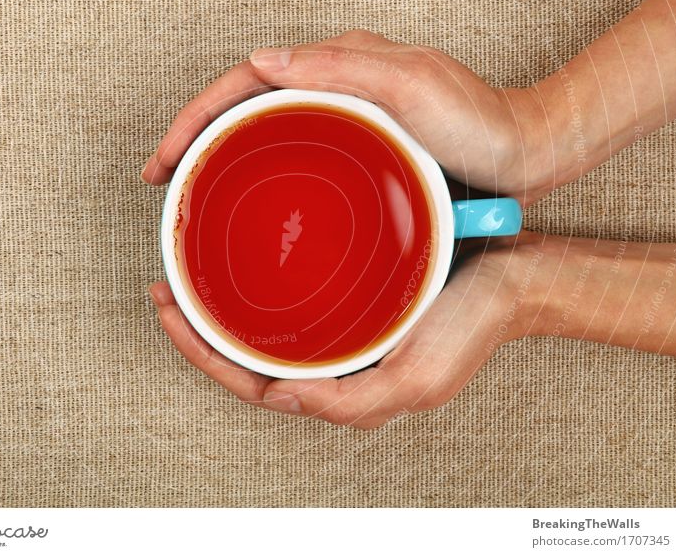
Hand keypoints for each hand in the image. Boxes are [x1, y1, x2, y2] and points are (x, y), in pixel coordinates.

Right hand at [141, 30, 550, 204]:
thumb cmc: (479, 121)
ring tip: (191, 190)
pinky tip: (250, 199)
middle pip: (247, 103)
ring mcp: (346, 115)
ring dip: (221, 153)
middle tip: (164, 178)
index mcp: (340, 64)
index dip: (197, 117)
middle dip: (195, 135)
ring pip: (265, 128)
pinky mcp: (359, 145)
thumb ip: (340, 67)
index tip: (165, 159)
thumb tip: (263, 60)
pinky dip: (260, 169)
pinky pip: (293, 151)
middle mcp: (337, 84)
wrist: (523, 152)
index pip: (247, 80)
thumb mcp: (412, 85)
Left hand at [149, 233, 545, 428]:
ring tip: (190, 281)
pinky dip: (260, 296)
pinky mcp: (355, 308)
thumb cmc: (469, 328)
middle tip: (164, 290)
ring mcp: (343, 339)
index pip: (253, 385)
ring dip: (223, 314)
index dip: (203, 356)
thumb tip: (280, 398)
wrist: (511, 280)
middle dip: (199, 332)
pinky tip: (247, 273)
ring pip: (266, 336)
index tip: (170, 314)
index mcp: (342, 393)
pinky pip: (295, 309)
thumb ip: (346, 402)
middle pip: (249, 362)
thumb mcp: (412, 380)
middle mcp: (335, 369)